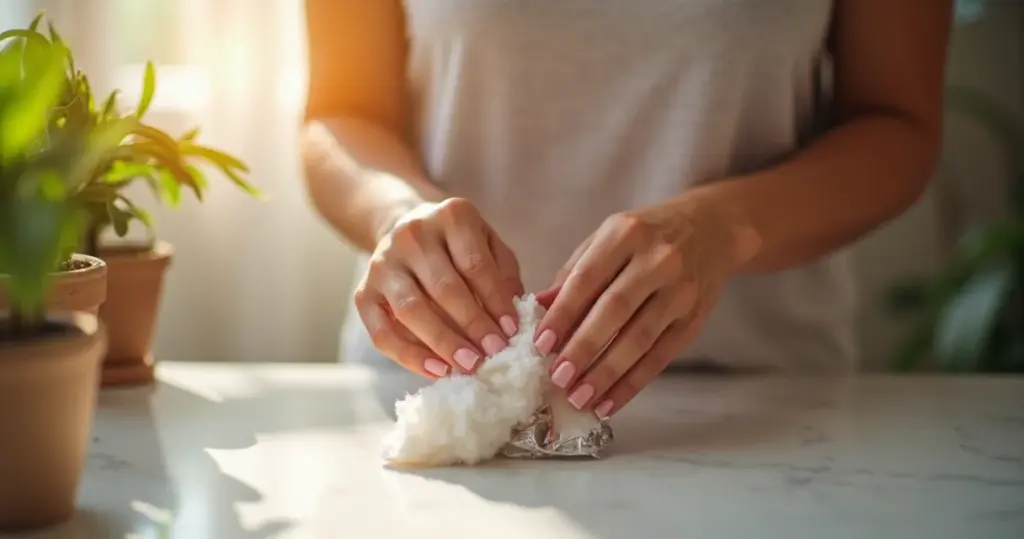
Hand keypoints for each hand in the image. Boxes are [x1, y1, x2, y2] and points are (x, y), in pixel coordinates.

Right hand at [355, 197, 523, 377]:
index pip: (474, 264)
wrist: (404, 226)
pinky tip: (437, 370)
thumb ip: (504, 276)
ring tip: (469, 366)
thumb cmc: (458, 244)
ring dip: (443, 343)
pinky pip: (382, 331)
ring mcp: (383, 263)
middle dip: (472, 326)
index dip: (494, 301)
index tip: (511, 331)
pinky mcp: (363, 292)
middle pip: (444, 288)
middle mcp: (412, 235)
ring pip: (411, 310)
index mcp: (450, 216)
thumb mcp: (489, 244)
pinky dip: (409, 355)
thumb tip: (513, 319)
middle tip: (494, 354)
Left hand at [534, 197, 759, 417]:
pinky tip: (610, 402)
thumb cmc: (648, 236)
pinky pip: (660, 357)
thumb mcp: (608, 238)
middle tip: (558, 378)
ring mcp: (680, 291)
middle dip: (583, 348)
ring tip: (580, 398)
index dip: (564, 313)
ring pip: (640, 339)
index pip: (589, 277)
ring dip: (607, 373)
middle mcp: (657, 260)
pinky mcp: (694, 319)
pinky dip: (633, 383)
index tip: (541, 344)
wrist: (713, 229)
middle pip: (616, 310)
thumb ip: (574, 273)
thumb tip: (538, 308)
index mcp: (626, 234)